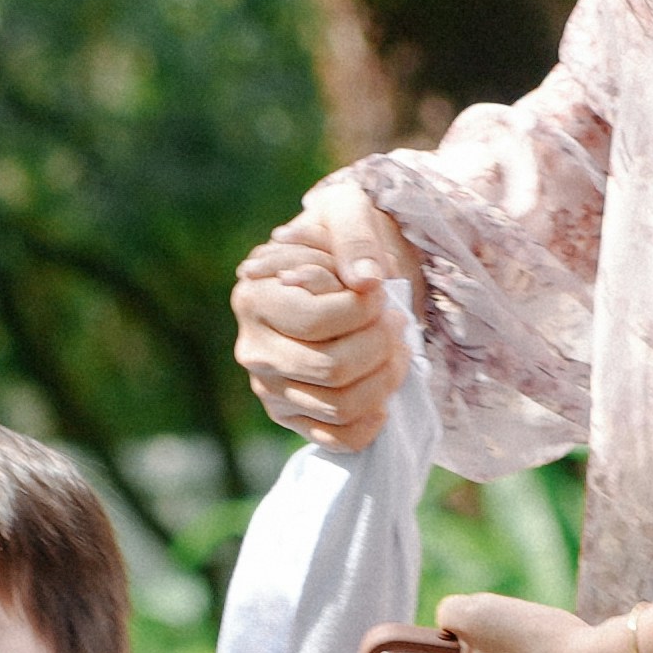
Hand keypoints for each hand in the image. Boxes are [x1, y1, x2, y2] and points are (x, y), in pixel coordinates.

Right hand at [233, 184, 414, 445]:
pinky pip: (337, 440)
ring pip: (339, 406)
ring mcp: (270, 389)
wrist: (339, 270)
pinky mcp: (292, 417)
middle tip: (398, 321)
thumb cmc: (340, 238)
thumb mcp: (346, 212)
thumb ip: (355, 237)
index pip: (317, 322)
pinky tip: (384, 394)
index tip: (381, 291)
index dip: (364, 311)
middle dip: (380, 345)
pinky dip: (371, 423)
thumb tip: (366, 281)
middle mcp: (253, 349)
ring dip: (386, 379)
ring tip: (399, 349)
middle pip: (331, 368)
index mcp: (254, 296)